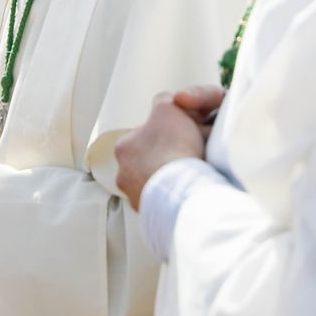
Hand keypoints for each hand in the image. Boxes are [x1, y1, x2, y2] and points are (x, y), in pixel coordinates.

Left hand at [114, 85, 223, 210]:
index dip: (167, 133)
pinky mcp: (151, 215)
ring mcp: (136, 198)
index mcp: (123, 147)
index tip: (183, 136)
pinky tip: (189, 191)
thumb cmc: (173, 148)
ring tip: (191, 175)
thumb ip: (163, 101)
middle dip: (167, 156)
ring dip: (171, 178)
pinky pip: (165, 202)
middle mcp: (123, 174)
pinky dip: (175, 196)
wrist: (181, 189)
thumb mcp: (168, 107)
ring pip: (156, 182)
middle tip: (189, 155)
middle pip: (149, 161)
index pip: (144, 136)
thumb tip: (168, 101)